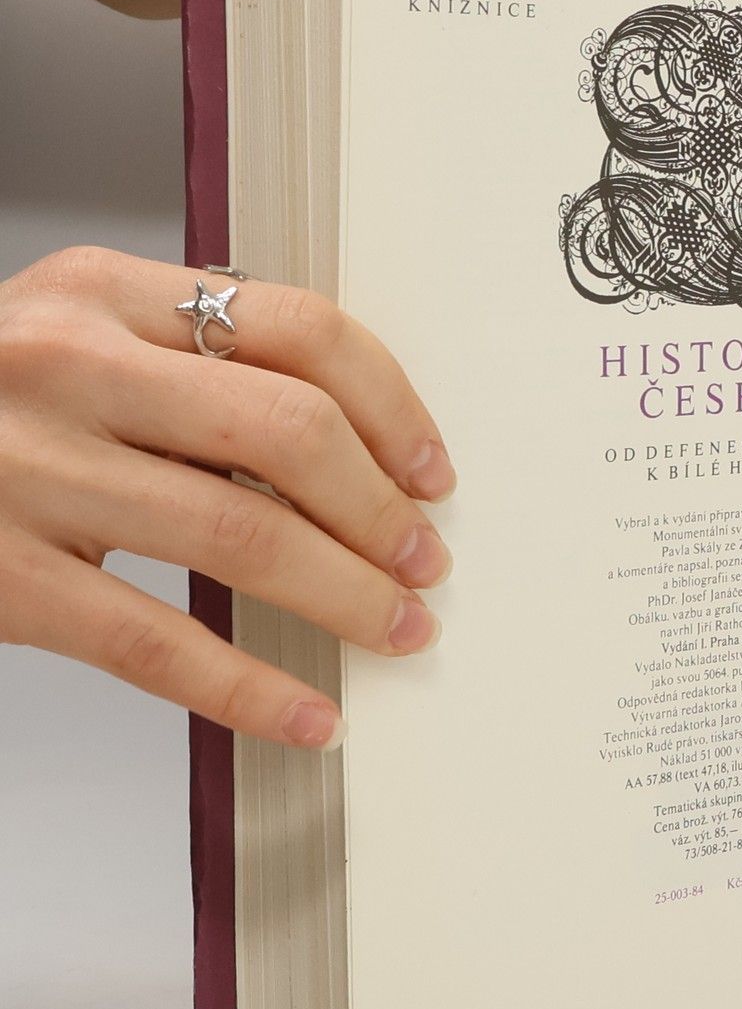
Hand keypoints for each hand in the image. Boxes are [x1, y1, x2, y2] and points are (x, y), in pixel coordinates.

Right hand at [0, 247, 454, 747]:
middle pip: (289, 432)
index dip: (394, 409)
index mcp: (102, 293)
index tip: (433, 472)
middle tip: (424, 561)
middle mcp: (65, 366)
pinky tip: (310, 715)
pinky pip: (157, 642)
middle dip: (381, 510)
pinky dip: (251, 689)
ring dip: (347, 595)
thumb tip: (361, 450)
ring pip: (242, 536)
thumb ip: (194, 365)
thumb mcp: (73, 341)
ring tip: (396, 627)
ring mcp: (25, 471)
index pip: (301, 331)